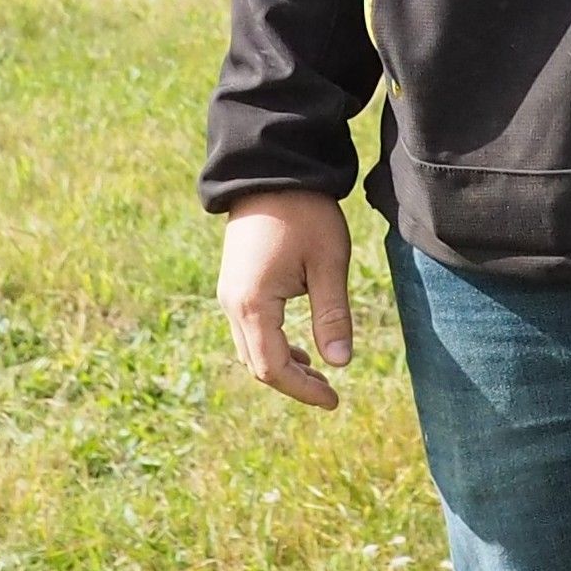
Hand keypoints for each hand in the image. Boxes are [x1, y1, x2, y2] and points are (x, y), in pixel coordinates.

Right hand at [216, 191, 354, 408]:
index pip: (273, 368)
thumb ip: (333, 316)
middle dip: (293, 383)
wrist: (270, 170)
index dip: (303, 391)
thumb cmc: (304, 214)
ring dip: (281, 366)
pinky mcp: (234, 282)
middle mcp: (232, 303)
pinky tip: (300, 346)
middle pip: (257, 364)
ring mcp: (229, 292)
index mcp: (254, 304)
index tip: (334, 401)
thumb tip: (341, 364)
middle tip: (330, 393)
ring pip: (250, 348)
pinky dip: (272, 345)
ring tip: (318, 374)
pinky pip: (248, 329)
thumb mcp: (328, 264)